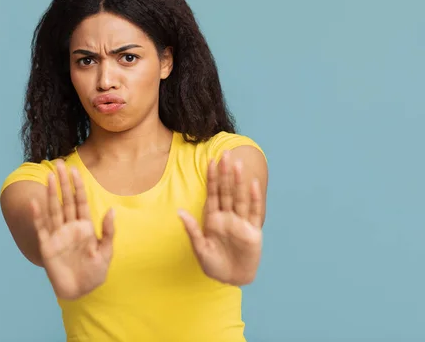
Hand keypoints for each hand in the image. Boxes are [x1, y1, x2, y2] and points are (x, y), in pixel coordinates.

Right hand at [31, 160, 114, 299]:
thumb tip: (111, 210)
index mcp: (85, 227)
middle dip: (62, 183)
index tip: (75, 170)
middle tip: (58, 164)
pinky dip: (38, 216)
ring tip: (48, 177)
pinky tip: (36, 203)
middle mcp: (70, 227)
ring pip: (54, 210)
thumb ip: (108, 232)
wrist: (80, 292)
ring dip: (51, 194)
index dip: (77, 186)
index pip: (80, 202)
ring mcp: (58, 236)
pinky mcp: (47, 247)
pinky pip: (42, 228)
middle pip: (65, 200)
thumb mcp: (106, 252)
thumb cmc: (95, 273)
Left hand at [178, 150, 263, 285]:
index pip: (212, 193)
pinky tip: (252, 185)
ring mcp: (241, 223)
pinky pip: (254, 212)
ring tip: (237, 165)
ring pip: (240, 198)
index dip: (211, 178)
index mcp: (213, 218)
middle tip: (225, 154)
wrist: (231, 279)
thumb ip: (192, 229)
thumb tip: (179, 211)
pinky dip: (254, 199)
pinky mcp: (253, 232)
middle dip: (225, 173)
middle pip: (226, 191)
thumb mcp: (200, 248)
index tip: (210, 161)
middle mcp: (227, 217)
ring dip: (239, 182)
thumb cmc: (213, 264)